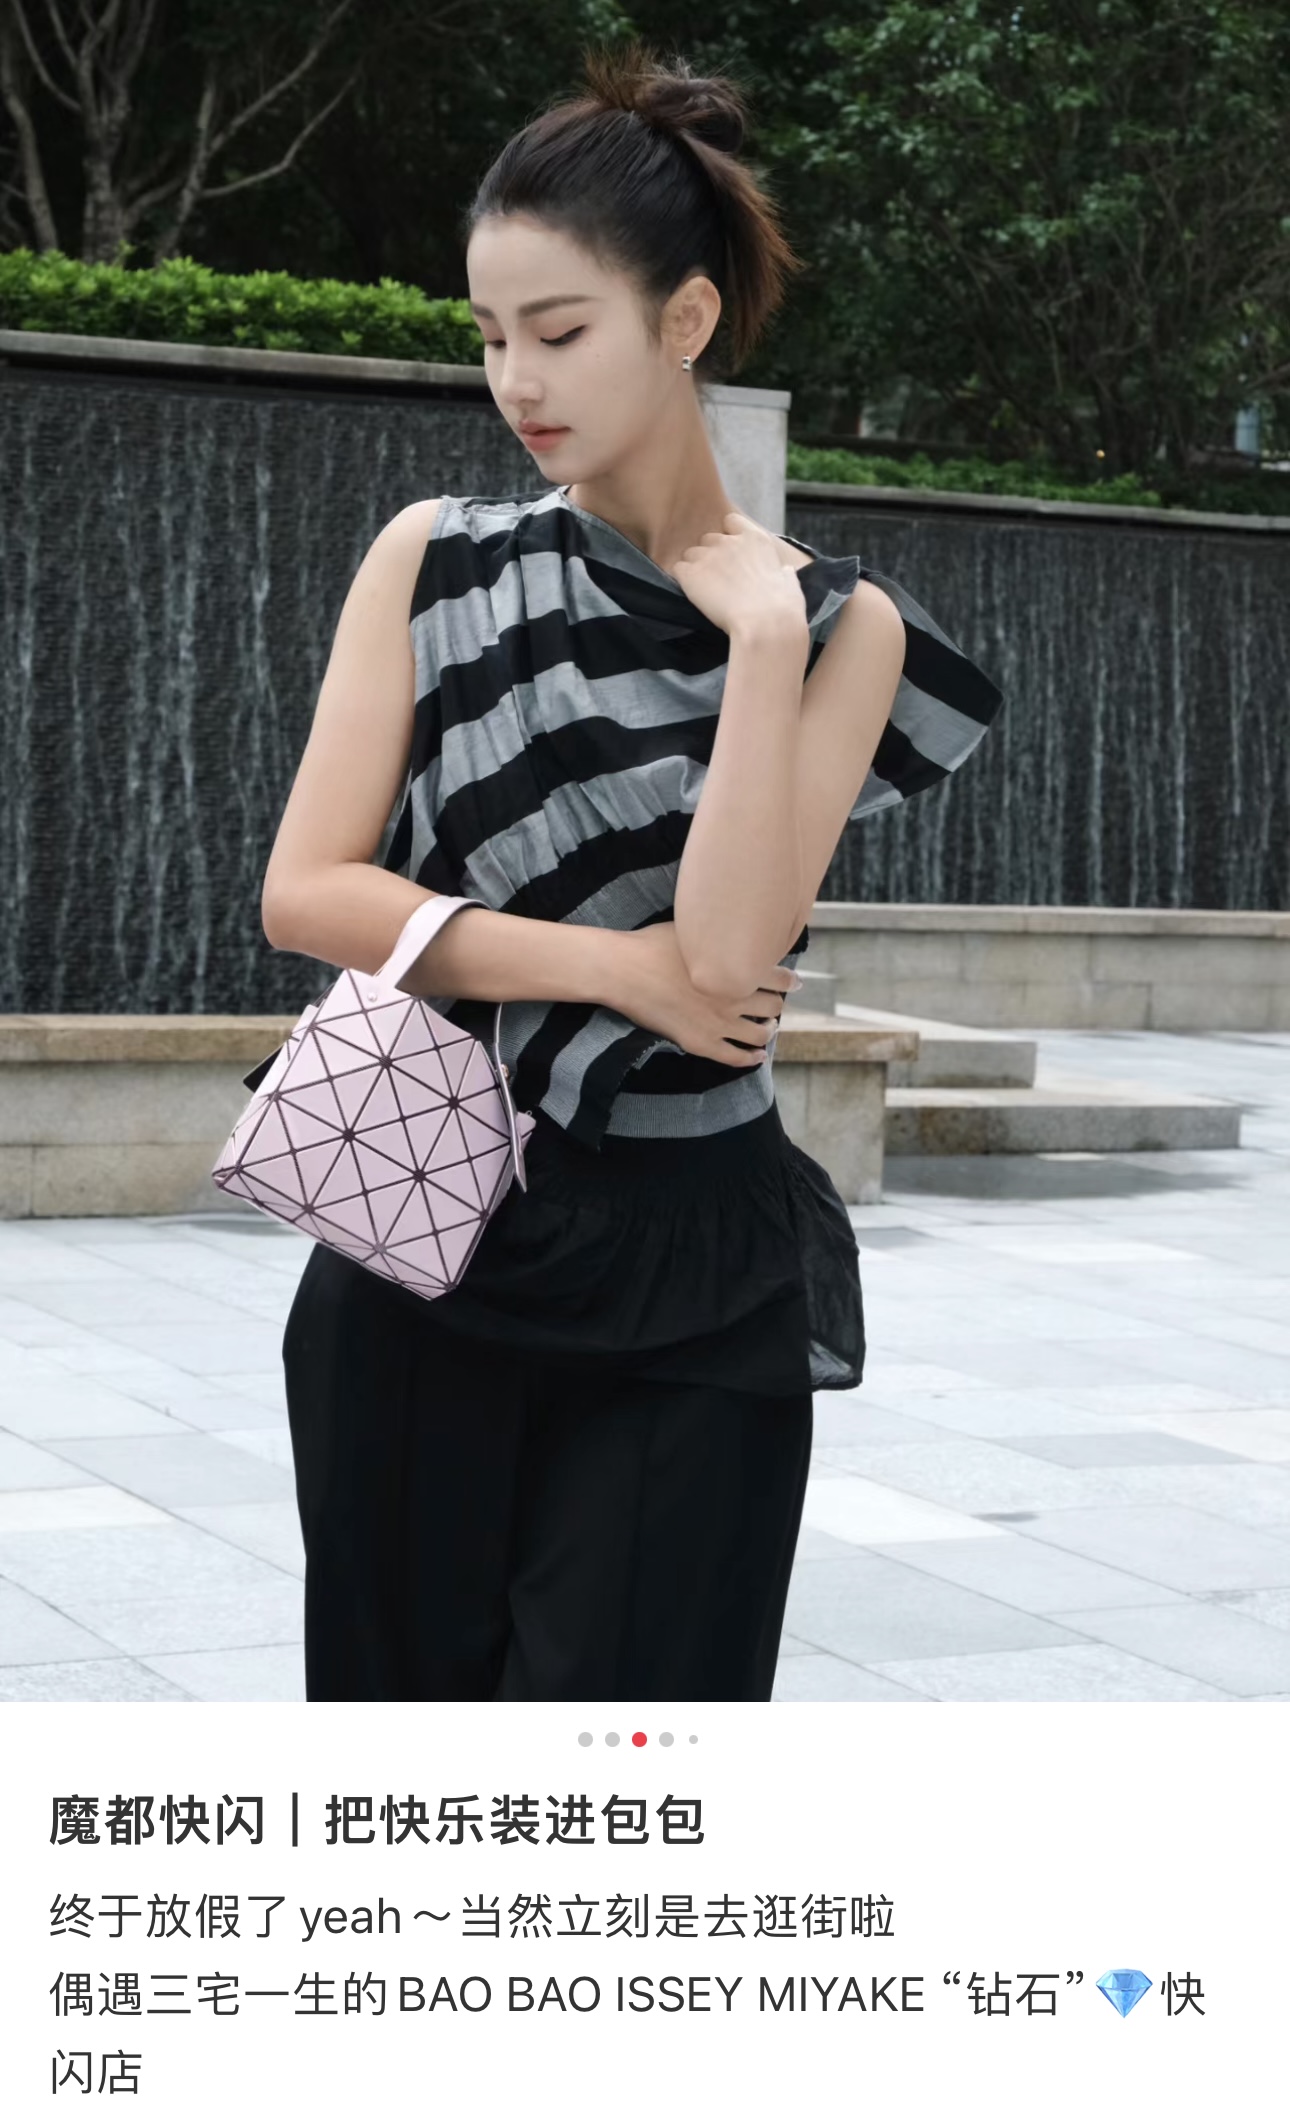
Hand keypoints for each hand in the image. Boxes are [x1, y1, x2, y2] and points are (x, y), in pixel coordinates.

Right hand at [616, 921, 797, 1067]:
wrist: (625, 969)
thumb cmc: (654, 944)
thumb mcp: (695, 932)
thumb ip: (721, 941)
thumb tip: (732, 937)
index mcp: (737, 966)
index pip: (780, 977)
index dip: (789, 981)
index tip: (792, 983)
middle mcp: (736, 996)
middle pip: (774, 1006)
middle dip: (775, 1005)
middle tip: (771, 1004)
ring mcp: (720, 1022)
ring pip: (761, 1033)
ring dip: (768, 1030)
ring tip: (766, 1028)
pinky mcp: (702, 1042)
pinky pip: (736, 1057)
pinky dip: (752, 1058)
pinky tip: (758, 1057)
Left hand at [670, 510, 810, 640]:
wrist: (764, 623)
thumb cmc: (782, 608)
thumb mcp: (790, 583)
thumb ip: (783, 572)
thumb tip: (784, 572)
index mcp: (755, 539)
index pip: (731, 521)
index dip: (729, 537)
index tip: (732, 554)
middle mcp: (729, 542)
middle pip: (709, 539)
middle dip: (711, 555)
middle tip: (718, 578)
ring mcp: (708, 556)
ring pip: (691, 554)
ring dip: (695, 568)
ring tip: (705, 590)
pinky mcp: (691, 573)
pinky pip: (678, 569)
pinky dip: (682, 580)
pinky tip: (693, 595)